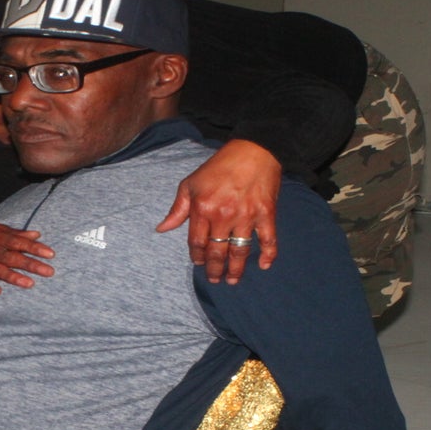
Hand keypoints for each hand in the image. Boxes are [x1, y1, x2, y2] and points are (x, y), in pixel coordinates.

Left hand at [155, 139, 281, 283]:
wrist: (253, 149)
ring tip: (232, 280)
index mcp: (203, 208)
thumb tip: (162, 229)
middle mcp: (223, 215)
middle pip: (217, 252)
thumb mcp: (191, 184)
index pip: (196, 243)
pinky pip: (268, 240)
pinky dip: (268, 255)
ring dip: (235, 270)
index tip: (198, 263)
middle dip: (214, 270)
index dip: (196, 257)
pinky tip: (263, 266)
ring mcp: (246, 216)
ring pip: (239, 252)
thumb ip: (177, 209)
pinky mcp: (266, 214)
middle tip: (214, 279)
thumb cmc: (219, 166)